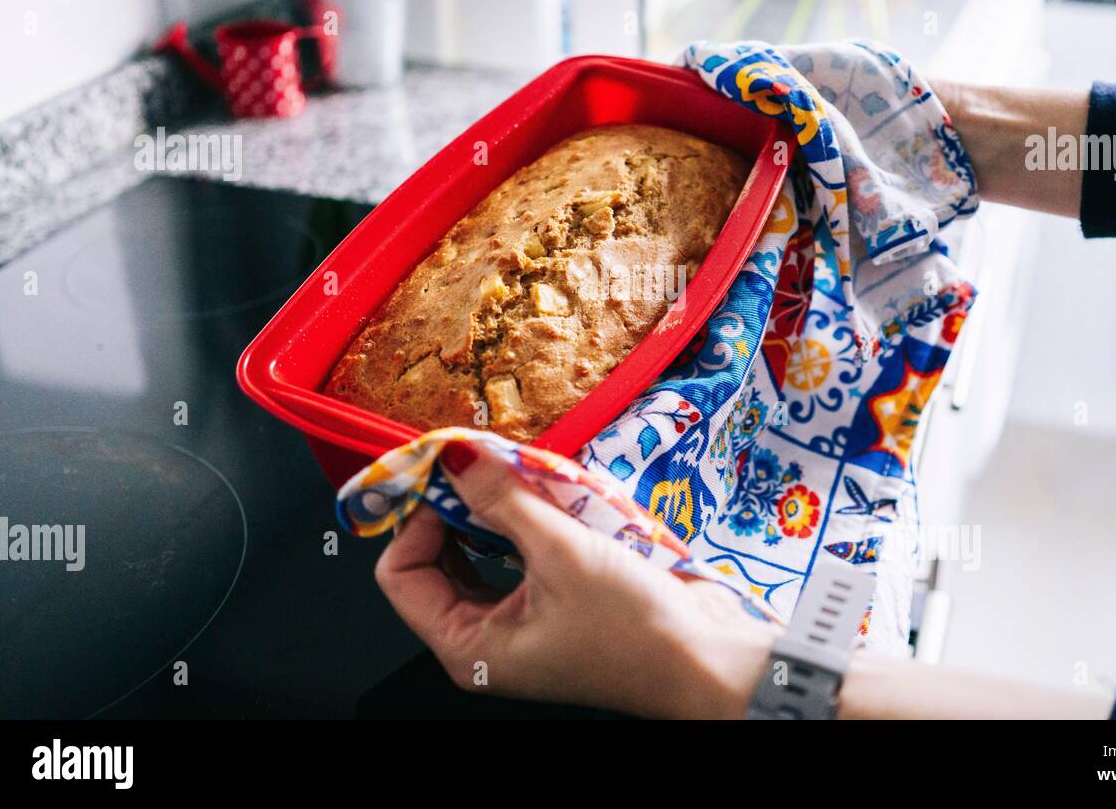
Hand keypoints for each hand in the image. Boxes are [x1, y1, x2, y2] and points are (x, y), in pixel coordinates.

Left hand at [374, 444, 776, 718]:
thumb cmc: (636, 631)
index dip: (416, 518)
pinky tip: (555, 491)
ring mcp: (525, 617)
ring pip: (486, 547)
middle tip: (484, 461)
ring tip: (524, 473)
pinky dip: (534, 516)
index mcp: (468, 646)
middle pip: (441, 556)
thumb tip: (455, 456)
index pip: (402, 573)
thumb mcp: (562, 553)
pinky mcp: (559, 597)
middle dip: (461, 505)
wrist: (713, 659)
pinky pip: (527, 547)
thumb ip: (503, 498)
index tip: (443, 473)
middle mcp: (488, 637)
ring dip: (501, 505)